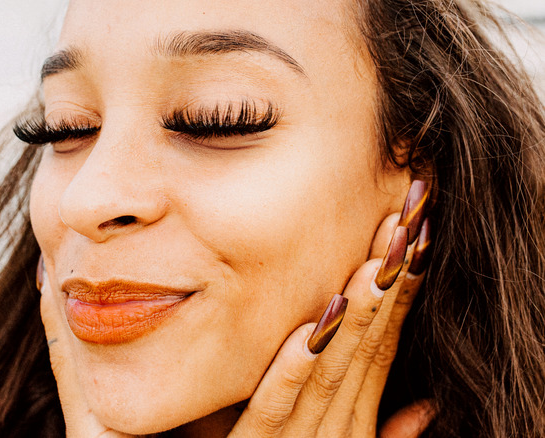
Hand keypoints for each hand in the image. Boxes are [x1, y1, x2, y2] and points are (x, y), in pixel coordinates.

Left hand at [40, 211, 433, 436]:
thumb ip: (378, 429)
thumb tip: (424, 408)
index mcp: (354, 422)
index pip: (383, 348)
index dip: (403, 292)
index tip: (417, 235)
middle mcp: (338, 430)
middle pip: (365, 349)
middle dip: (388, 284)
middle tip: (405, 220)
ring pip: (330, 372)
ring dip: (355, 317)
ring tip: (374, 266)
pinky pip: (273, 409)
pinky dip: (293, 370)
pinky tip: (308, 331)